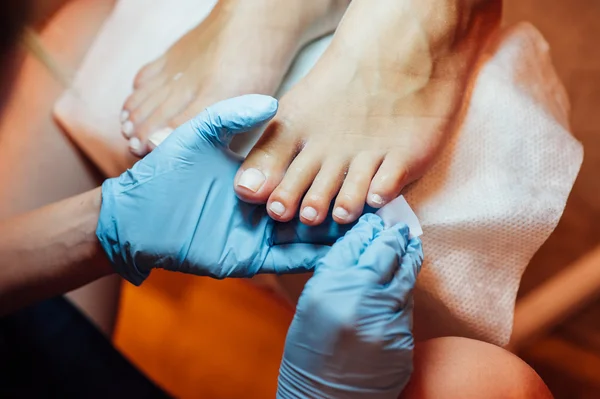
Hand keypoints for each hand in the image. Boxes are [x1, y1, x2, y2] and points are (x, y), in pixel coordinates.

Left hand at [96, 95, 348, 284]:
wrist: (139, 219)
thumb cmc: (166, 173)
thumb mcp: (199, 135)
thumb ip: (231, 115)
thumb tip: (271, 101)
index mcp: (257, 176)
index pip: (300, 172)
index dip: (326, 169)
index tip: (356, 158)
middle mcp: (266, 205)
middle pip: (310, 204)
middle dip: (340, 202)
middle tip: (376, 196)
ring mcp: (262, 233)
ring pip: (308, 233)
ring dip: (336, 231)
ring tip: (372, 225)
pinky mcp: (254, 258)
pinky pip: (291, 258)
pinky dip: (317, 255)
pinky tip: (343, 249)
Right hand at [278, 214, 422, 398]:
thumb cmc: (309, 356)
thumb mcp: (311, 308)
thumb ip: (335, 274)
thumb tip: (358, 246)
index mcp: (328, 290)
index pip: (354, 246)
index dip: (367, 230)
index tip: (373, 223)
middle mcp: (360, 301)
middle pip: (386, 255)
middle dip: (393, 238)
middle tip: (398, 229)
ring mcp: (386, 322)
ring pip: (404, 279)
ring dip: (408, 259)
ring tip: (409, 246)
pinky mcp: (404, 340)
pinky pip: (407, 307)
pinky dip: (404, 293)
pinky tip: (402, 286)